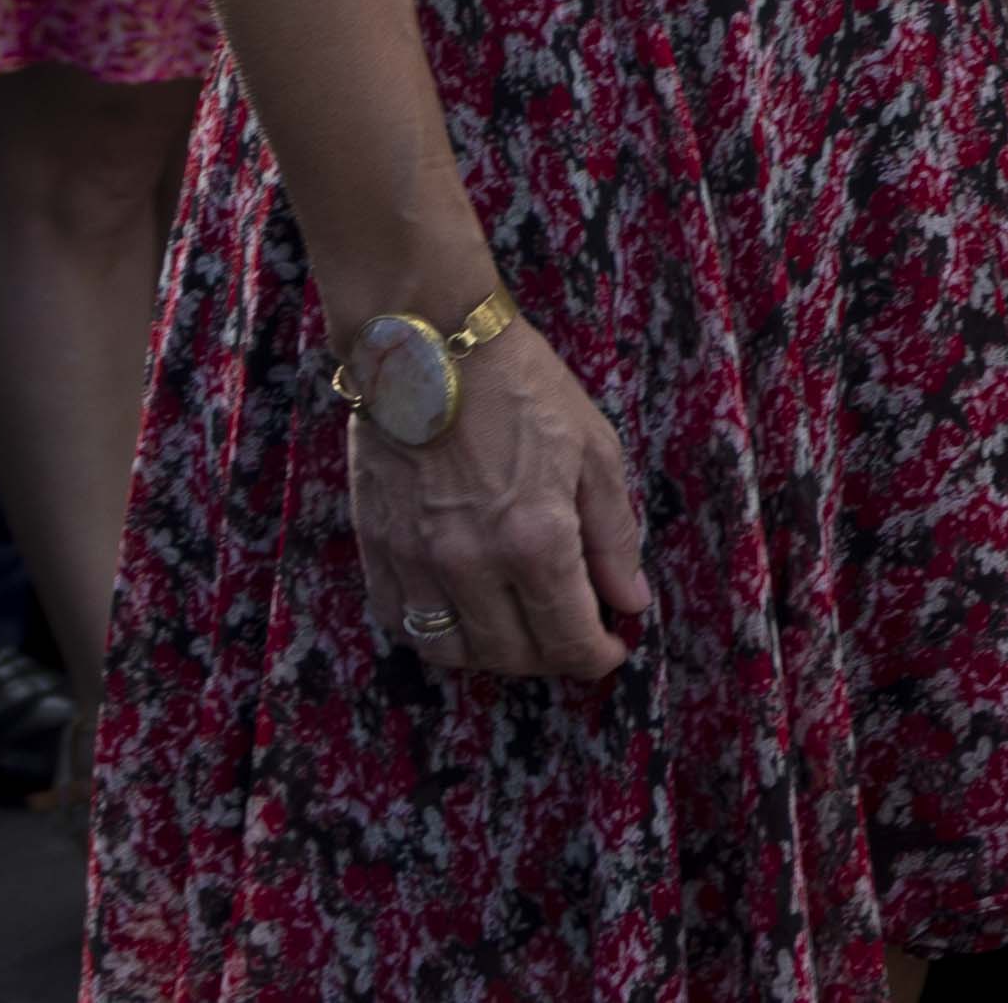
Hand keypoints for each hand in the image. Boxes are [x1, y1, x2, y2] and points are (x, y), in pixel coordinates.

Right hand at [348, 312, 650, 681]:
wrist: (429, 347)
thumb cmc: (524, 390)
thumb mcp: (595, 453)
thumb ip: (613, 538)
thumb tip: (631, 603)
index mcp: (535, 539)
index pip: (566, 636)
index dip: (594, 657)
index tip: (611, 652)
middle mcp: (470, 563)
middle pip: (510, 654)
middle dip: (551, 659)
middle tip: (573, 639)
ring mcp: (415, 561)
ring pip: (452, 651)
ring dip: (493, 656)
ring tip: (523, 633)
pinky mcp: (376, 550)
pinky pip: (402, 622)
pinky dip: (437, 634)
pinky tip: (465, 616)